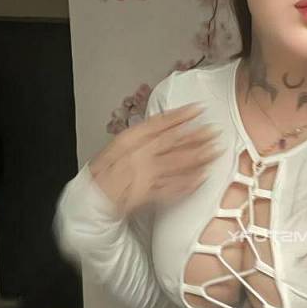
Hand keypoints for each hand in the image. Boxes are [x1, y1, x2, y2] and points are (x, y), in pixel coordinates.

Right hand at [87, 102, 223, 216]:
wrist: (91, 198)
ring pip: (175, 163)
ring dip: (198, 157)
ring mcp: (143, 175)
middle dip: (195, 136)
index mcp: (128, 140)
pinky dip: (187, 183)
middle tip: (214, 131)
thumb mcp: (120, 146)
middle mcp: (137, 156)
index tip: (197, 110)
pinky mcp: (147, 194)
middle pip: (172, 142)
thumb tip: (167, 127)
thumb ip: (143, 136)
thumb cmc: (105, 172)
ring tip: (215, 152)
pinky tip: (202, 178)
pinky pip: (171, 188)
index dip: (180, 115)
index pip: (158, 123)